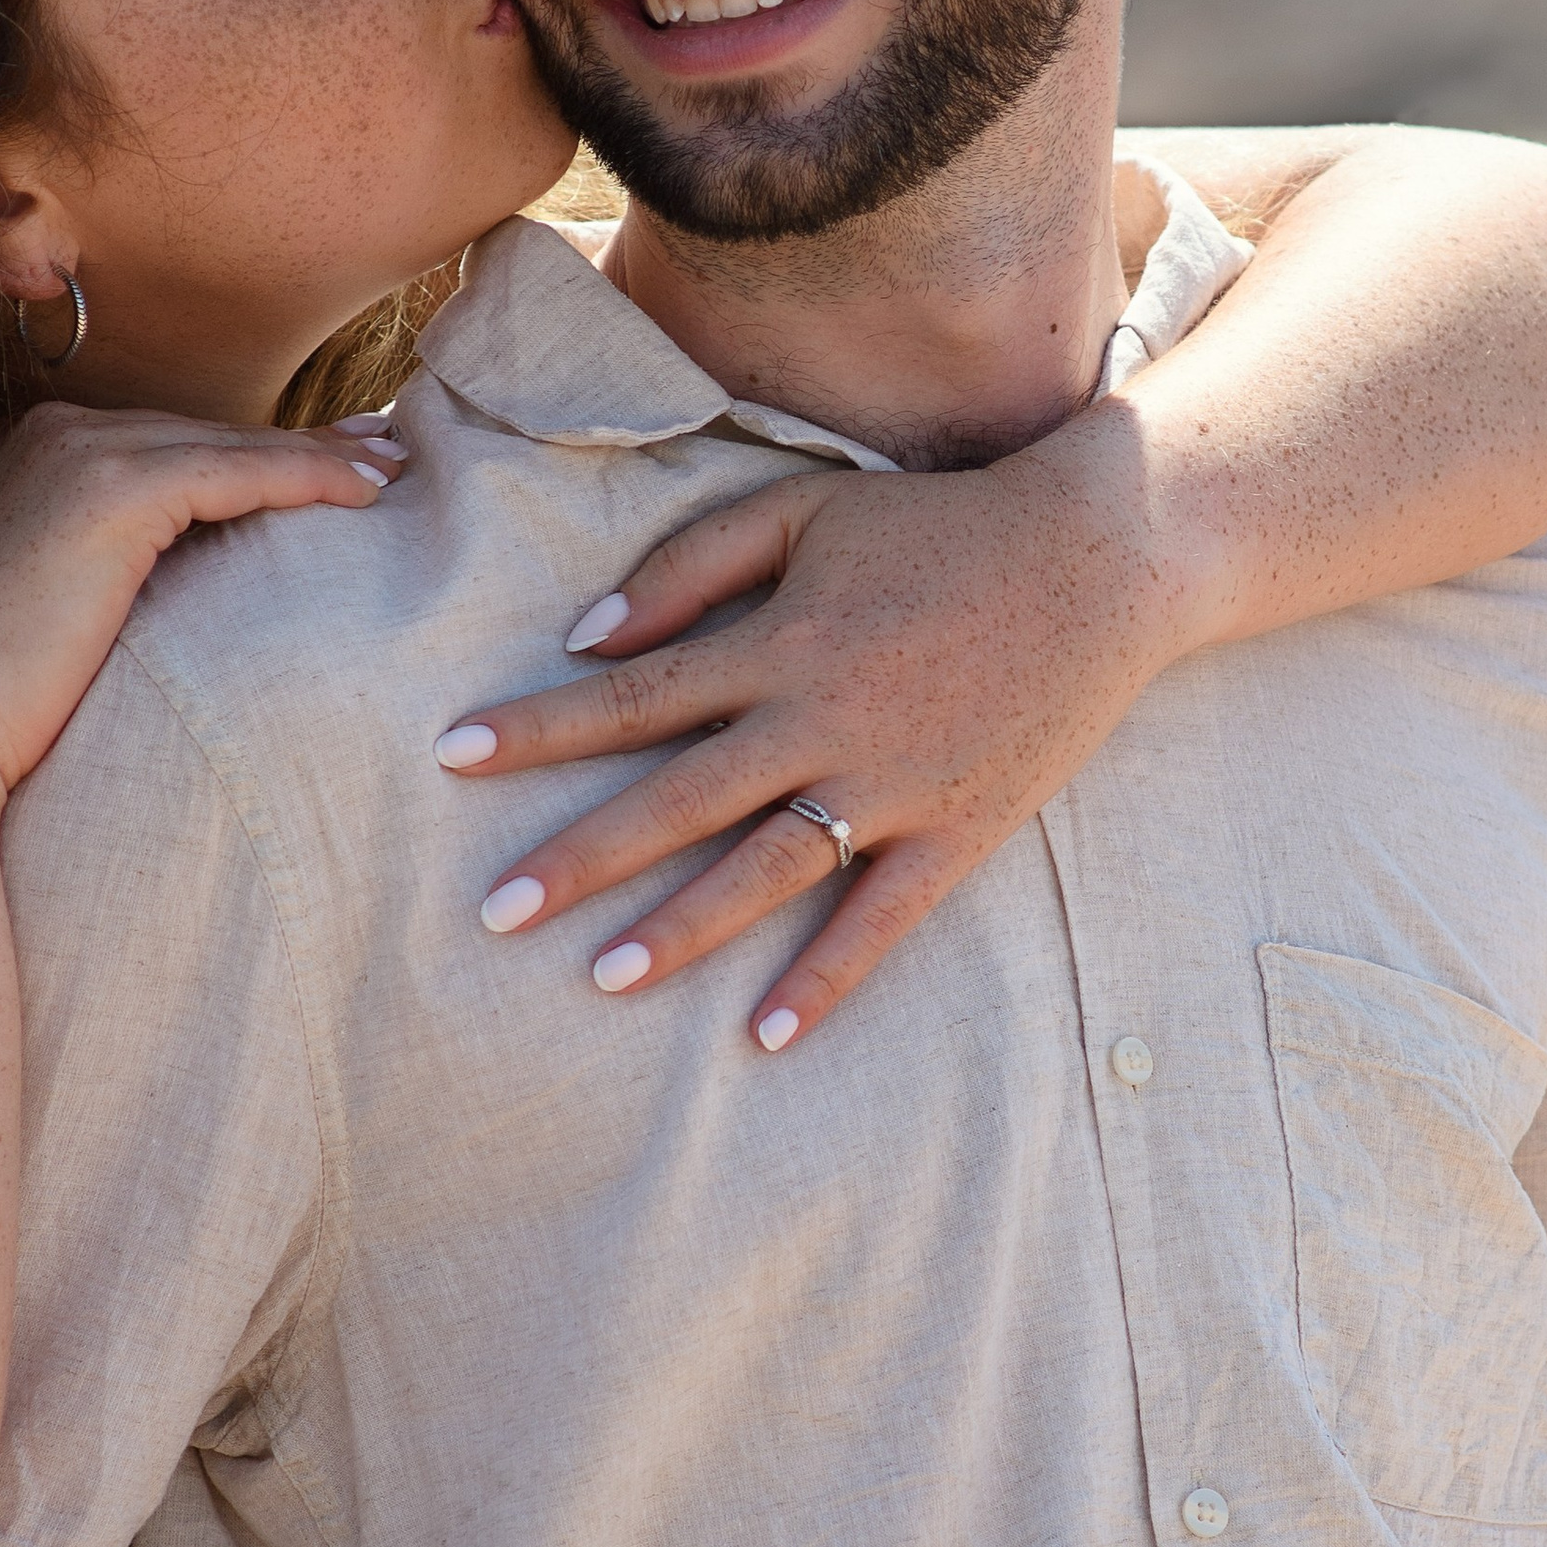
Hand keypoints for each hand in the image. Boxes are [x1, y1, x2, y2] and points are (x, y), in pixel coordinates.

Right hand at [0, 400, 408, 804]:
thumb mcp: (39, 622)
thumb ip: (95, 583)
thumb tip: (175, 597)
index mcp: (27, 459)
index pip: (164, 448)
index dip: (250, 456)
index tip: (326, 464)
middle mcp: (51, 436)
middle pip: (203, 436)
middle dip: (297, 445)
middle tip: (380, 451)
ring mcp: (77, 452)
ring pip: (229, 447)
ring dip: (321, 456)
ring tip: (391, 469)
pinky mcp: (110, 488)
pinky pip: (237, 472)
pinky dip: (308, 477)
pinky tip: (366, 493)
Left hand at [434, 423, 1181, 1050]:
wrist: (1096, 558)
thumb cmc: (933, 526)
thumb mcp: (802, 510)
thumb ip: (691, 566)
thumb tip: (588, 637)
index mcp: (780, 641)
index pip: (632, 696)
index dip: (538, 727)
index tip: (451, 755)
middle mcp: (825, 720)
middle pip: (679, 801)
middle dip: (580, 856)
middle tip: (493, 912)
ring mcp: (896, 783)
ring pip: (768, 871)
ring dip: (682, 928)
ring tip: (599, 978)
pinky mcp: (962, 829)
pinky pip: (886, 919)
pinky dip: (829, 979)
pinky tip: (768, 1035)